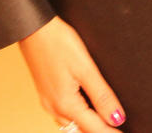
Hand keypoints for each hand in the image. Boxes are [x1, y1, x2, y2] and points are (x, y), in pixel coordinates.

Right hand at [18, 15, 125, 131]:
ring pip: (70, 126)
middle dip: (99, 132)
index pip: (95, 128)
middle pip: (81, 131)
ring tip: (105, 125)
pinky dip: (77, 119)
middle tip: (117, 130)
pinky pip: (63, 116)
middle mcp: (54, 107)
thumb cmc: (58, 42)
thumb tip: (116, 118)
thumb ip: (102, 95)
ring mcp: (47, 101)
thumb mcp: (85, 68)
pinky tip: (85, 113)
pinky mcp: (45, 93)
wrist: (33, 28)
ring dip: (88, 127)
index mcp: (66, 103)